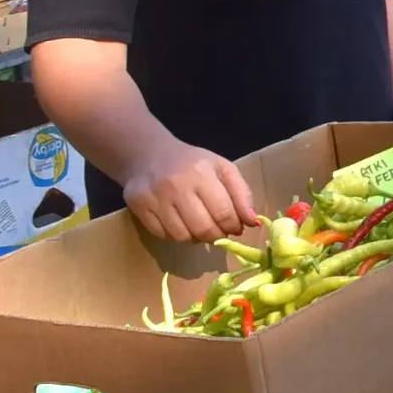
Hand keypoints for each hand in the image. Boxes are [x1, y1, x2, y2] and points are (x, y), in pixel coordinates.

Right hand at [123, 140, 258, 244]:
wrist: (149, 154)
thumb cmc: (192, 163)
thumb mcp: (222, 168)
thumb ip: (241, 194)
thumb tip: (253, 221)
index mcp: (201, 172)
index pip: (223, 213)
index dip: (234, 226)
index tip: (236, 227)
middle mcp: (176, 186)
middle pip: (203, 229)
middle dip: (217, 236)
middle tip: (219, 231)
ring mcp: (154, 198)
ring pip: (183, 237)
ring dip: (197, 238)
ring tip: (200, 227)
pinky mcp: (139, 208)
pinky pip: (164, 236)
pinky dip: (177, 236)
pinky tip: (182, 224)